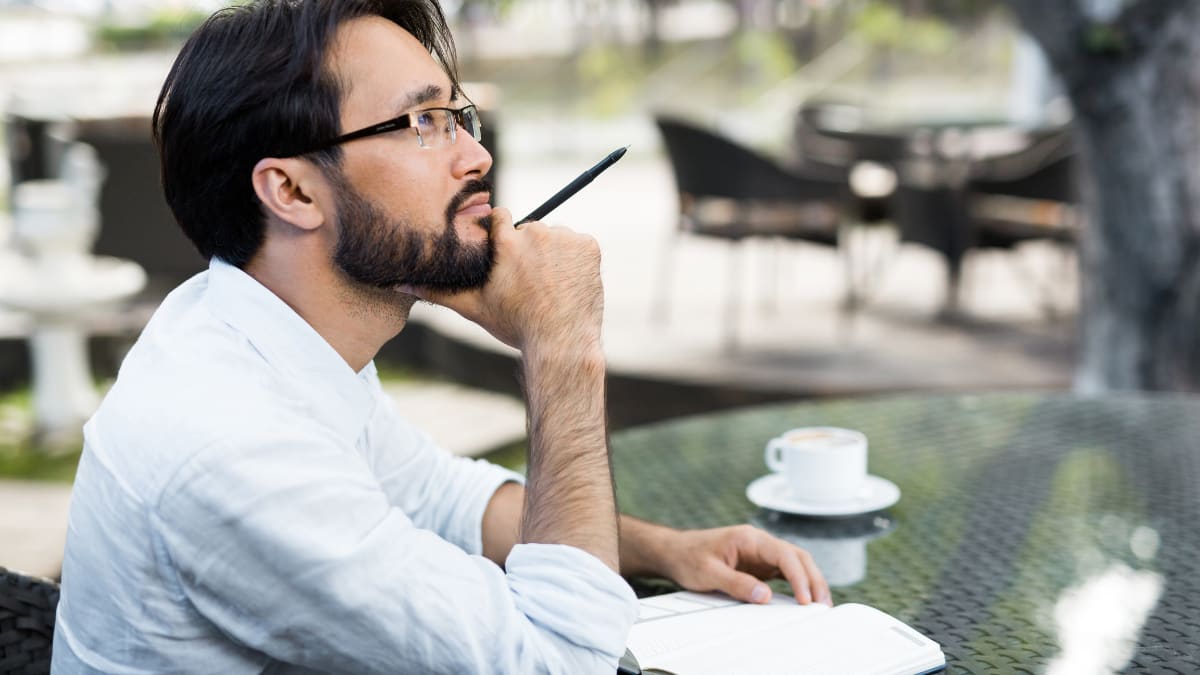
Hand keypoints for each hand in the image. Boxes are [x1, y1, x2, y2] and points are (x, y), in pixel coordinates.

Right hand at [401, 208, 603, 354]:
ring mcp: (565, 238)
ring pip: (556, 238)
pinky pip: (580, 246)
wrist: (561, 343)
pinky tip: (569, 285)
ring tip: (551, 287)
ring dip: (554, 255)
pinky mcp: (589, 247)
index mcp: (505, 241)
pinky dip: (576, 261)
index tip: (507, 258)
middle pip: (530, 230)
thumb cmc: (515, 326)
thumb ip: (437, 290)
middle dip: (530, 251)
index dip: (503, 237)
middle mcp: (536, 232)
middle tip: (532, 283)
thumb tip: (399, 282)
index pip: (501, 217)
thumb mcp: (472, 307)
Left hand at [661, 525, 831, 605]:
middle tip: (822, 604)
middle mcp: (759, 543)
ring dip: (809, 581)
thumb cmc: (688, 557)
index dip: (799, 576)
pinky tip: (804, 599)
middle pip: (797, 556)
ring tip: (820, 604)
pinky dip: (797, 584)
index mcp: (749, 538)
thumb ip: (736, 583)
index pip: (784, 554)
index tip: (805, 598)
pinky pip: (784, 572)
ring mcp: (760, 553)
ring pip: (794, 563)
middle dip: (813, 579)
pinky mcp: (759, 564)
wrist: (675, 551)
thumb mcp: (708, 573)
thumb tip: (765, 596)